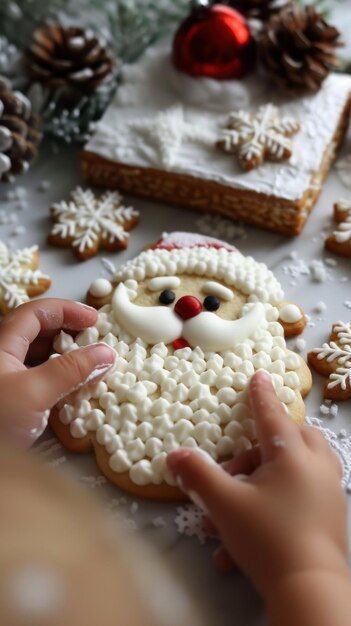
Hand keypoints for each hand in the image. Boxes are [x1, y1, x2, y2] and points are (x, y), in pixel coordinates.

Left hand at [0, 299, 114, 447]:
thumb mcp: (33, 393)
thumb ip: (70, 371)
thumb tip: (105, 353)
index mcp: (1, 343)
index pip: (38, 312)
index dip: (68, 310)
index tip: (95, 321)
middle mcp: (1, 357)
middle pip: (38, 332)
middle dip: (69, 334)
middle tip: (95, 344)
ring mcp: (4, 379)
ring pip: (37, 357)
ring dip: (65, 358)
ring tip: (88, 368)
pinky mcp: (8, 401)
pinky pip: (36, 379)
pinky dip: (56, 379)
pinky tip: (71, 392)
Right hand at [167, 371, 347, 599]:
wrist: (309, 588)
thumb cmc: (267, 537)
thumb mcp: (224, 503)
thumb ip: (198, 475)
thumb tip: (173, 455)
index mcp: (292, 454)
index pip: (271, 414)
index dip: (260, 395)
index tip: (258, 375)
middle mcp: (316, 465)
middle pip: (295, 437)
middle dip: (266, 443)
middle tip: (240, 464)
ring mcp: (329, 490)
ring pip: (303, 464)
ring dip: (271, 473)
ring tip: (242, 501)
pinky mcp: (333, 514)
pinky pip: (306, 493)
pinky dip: (282, 499)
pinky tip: (252, 534)